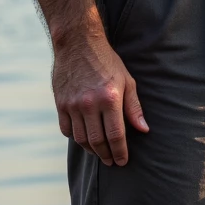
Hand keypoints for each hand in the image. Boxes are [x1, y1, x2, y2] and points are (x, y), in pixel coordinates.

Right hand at [51, 24, 148, 165]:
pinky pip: (66, 129)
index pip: (116, 135)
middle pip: (97, 141)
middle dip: (106, 155)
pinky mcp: (60, 103)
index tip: (122, 162)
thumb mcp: (127, 81)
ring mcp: (72, 105)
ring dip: (91, 150)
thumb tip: (143, 129)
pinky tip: (84, 139)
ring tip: (100, 153)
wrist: (77, 43)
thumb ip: (134, 107)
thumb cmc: (106, 62)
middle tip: (111, 161)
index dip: (120, 152)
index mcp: (110, 99)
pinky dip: (75, 138)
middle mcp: (89, 104)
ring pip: (81, 139)